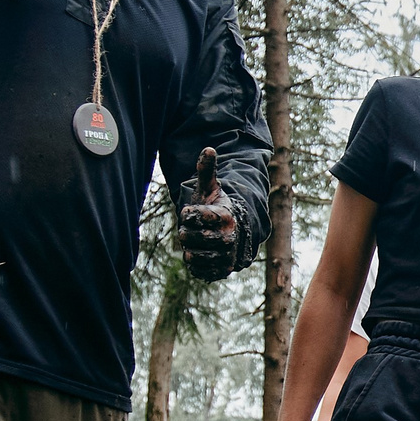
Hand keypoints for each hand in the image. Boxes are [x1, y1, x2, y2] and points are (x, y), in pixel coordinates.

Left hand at [179, 147, 242, 279]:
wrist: (234, 234)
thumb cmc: (217, 209)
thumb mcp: (211, 189)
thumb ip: (207, 171)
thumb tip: (209, 148)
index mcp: (226, 216)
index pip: (192, 215)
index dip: (187, 213)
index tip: (193, 211)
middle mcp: (229, 238)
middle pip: (188, 236)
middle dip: (185, 232)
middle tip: (192, 228)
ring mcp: (226, 257)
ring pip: (190, 255)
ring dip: (188, 247)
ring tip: (197, 241)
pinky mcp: (221, 272)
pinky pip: (195, 270)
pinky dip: (193, 262)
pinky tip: (200, 253)